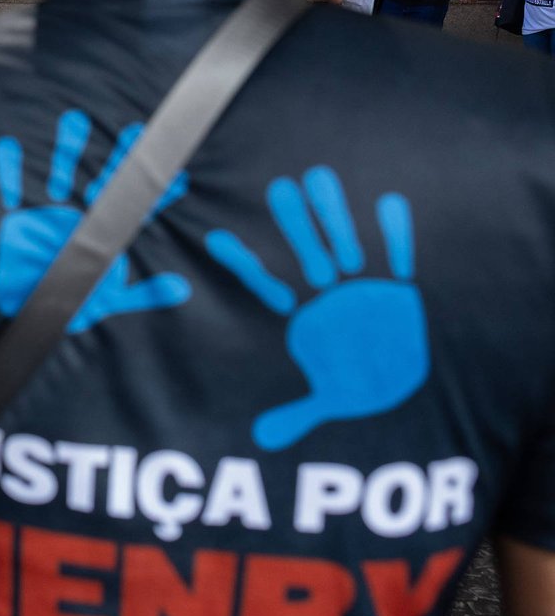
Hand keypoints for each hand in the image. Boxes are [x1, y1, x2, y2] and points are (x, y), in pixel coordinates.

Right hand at [0, 110, 189, 333]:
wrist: (22, 310)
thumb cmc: (64, 301)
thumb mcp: (105, 301)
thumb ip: (141, 295)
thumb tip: (183, 288)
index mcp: (100, 232)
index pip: (134, 207)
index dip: (155, 191)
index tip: (178, 175)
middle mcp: (77, 214)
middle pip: (102, 180)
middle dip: (117, 158)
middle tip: (137, 132)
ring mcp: (48, 211)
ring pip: (60, 172)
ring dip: (67, 150)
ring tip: (75, 121)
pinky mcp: (16, 217)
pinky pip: (11, 187)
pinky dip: (8, 168)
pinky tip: (9, 144)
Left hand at [205, 168, 424, 451]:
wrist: (401, 387)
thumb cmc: (355, 387)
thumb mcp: (328, 403)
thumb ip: (298, 415)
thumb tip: (266, 439)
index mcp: (303, 316)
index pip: (265, 284)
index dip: (242, 263)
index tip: (215, 239)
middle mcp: (329, 295)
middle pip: (307, 252)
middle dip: (296, 223)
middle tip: (279, 188)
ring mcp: (364, 287)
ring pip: (348, 242)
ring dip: (337, 214)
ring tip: (322, 177)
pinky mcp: (401, 289)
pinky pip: (399, 255)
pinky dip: (396, 233)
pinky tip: (391, 201)